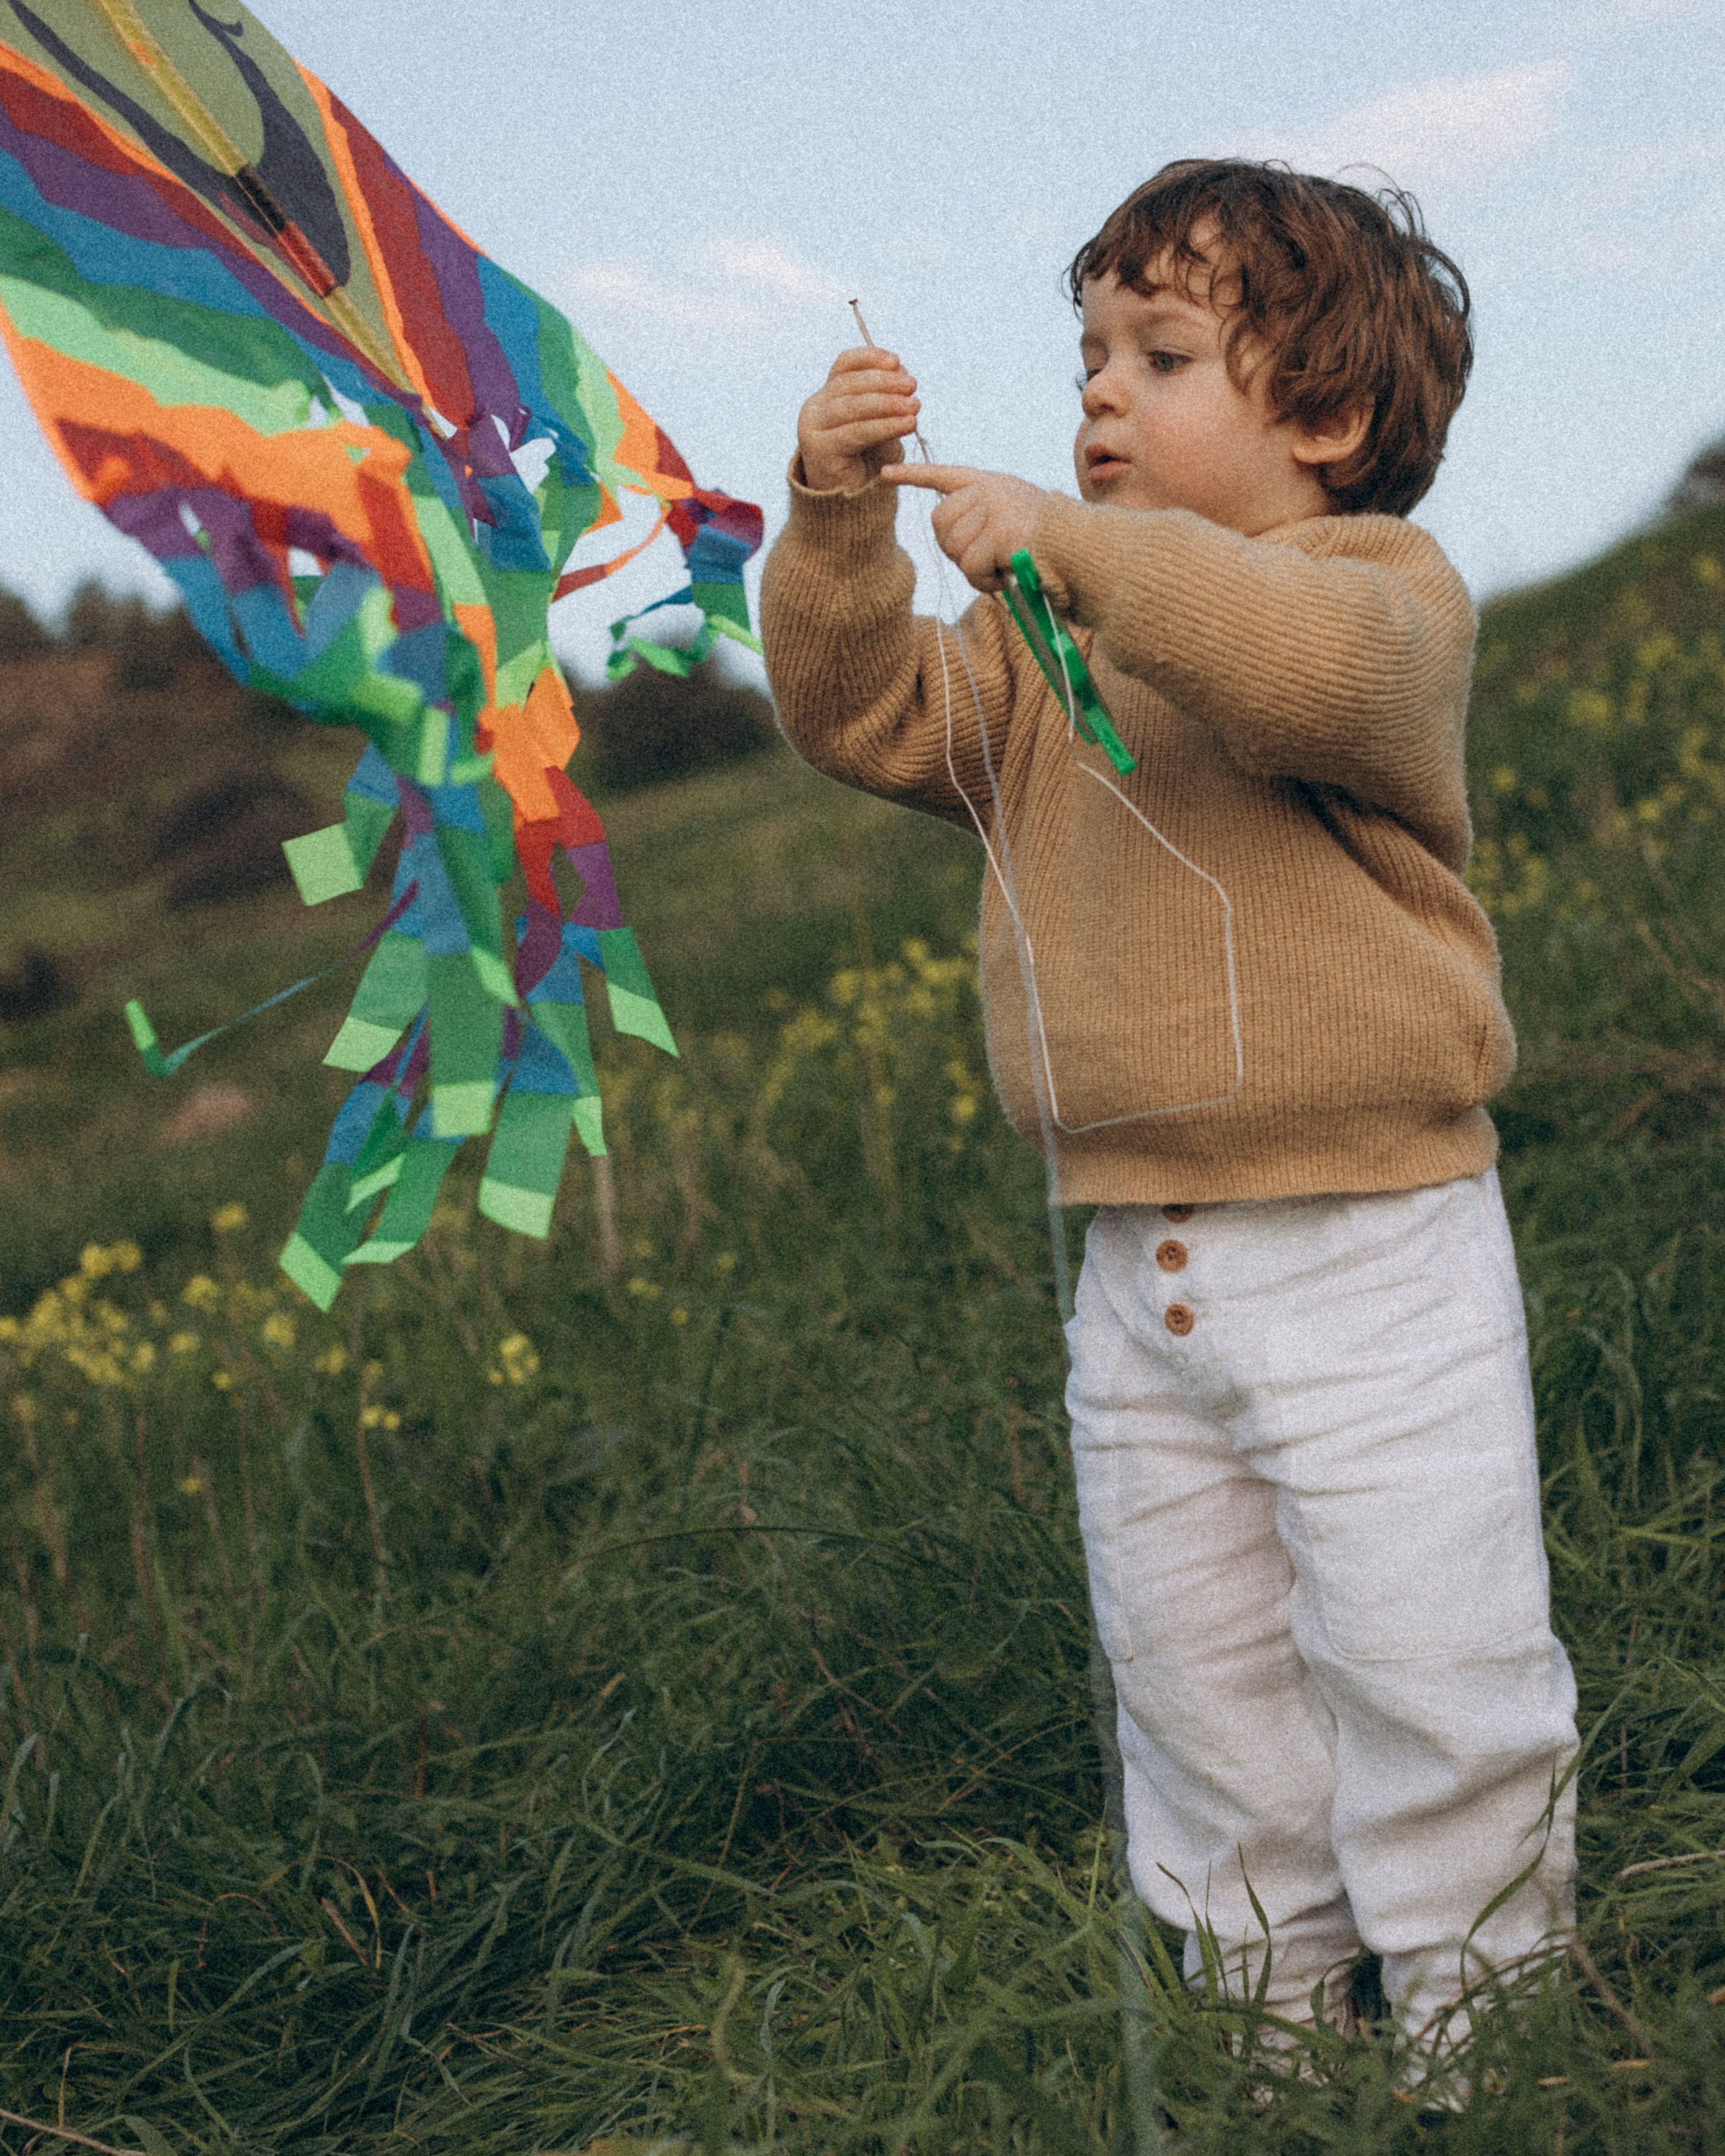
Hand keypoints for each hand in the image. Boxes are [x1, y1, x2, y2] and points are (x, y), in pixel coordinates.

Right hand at [798, 346, 920, 491]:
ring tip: (915, 406)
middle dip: (884, 382)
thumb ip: (889, 399)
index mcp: (828, 395)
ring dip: (887, 404)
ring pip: (851, 407)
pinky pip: (855, 432)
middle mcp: (815, 408)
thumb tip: (904, 373)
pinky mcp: (819, 450)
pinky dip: (884, 427)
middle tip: (913, 386)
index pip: (845, 365)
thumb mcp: (882, 424)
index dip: (870, 358)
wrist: (851, 505)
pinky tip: (907, 425)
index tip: (897, 361)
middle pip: (849, 383)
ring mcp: (812, 428)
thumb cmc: (869, 461)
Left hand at [880, 465, 1047, 591]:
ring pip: (954, 547)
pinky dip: (984, 581)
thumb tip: (950, 541)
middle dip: (956, 549)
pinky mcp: (999, 532)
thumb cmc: (1048, 543)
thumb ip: (981, 518)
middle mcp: (989, 489)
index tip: (885, 472)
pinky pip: (971, 567)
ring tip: (1002, 564)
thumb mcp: (1012, 517)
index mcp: (990, 482)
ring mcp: (994, 508)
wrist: (1080, 550)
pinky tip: (1005, 574)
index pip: (943, 476)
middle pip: (940, 522)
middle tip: (985, 557)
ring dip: (974, 568)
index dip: (913, 476)